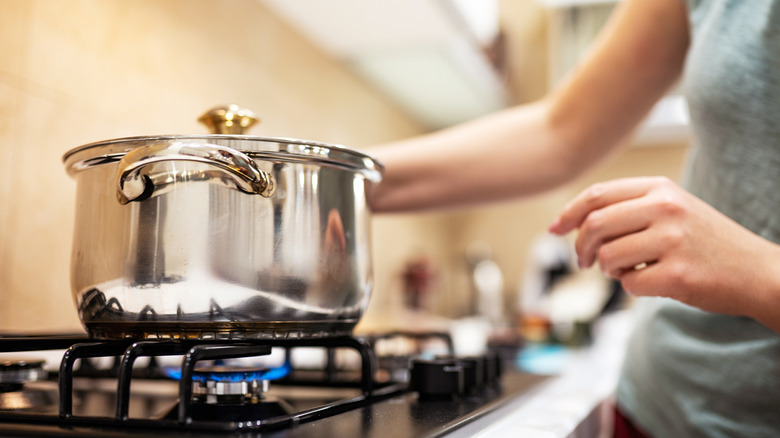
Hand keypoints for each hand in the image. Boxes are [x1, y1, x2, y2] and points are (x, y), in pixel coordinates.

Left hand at [548, 176, 779, 322]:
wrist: (759, 272)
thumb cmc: (705, 242)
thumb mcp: (671, 209)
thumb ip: (628, 208)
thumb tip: (571, 222)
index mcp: (660, 188)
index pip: (597, 195)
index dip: (569, 214)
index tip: (555, 229)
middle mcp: (666, 208)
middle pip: (594, 226)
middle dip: (581, 248)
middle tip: (585, 262)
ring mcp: (673, 240)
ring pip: (607, 257)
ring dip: (609, 270)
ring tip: (628, 270)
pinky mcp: (678, 274)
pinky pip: (629, 284)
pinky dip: (632, 287)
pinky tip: (653, 282)